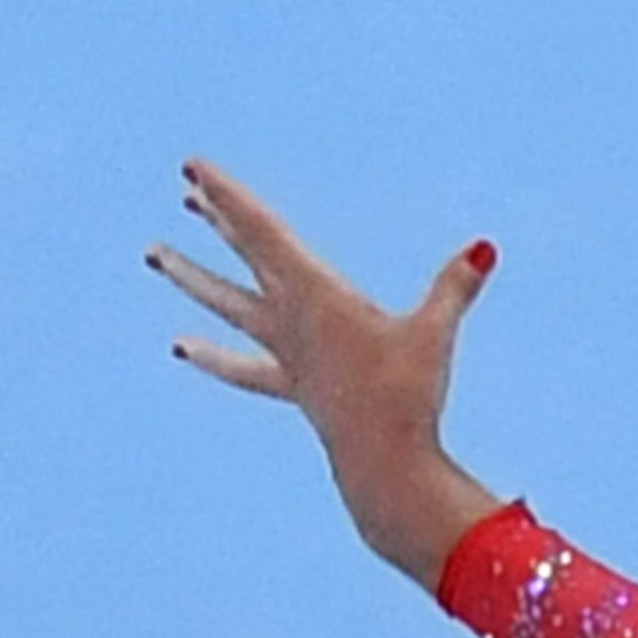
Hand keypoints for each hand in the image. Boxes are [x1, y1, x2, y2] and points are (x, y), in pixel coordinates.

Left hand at [150, 161, 499, 577]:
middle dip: (217, 219)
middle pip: (245, 257)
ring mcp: (286, 355)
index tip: (193, 169)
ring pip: (228, 306)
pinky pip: (243, 367)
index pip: (263, 232)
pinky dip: (215, 355)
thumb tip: (483, 249)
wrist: (384, 468)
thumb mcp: (434, 335)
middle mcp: (291, 320)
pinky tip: (181, 346)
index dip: (228, 196)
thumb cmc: (409, 398)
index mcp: (316, 295)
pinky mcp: (292, 386)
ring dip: (192, 278)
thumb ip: (455, 287)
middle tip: (186, 187)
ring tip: (154, 255)